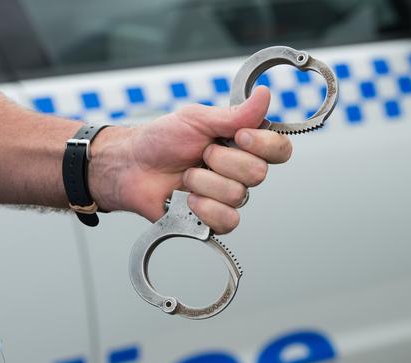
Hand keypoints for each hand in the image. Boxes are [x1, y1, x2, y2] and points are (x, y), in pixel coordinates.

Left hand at [88, 87, 291, 233]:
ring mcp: (229, 196)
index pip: (279, 149)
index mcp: (243, 144)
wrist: (131, 166)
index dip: (263, 144)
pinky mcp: (215, 218)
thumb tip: (264, 95)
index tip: (238, 136)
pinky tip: (188, 199)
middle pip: (258, 173)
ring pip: (238, 195)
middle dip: (222, 161)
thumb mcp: (197, 118)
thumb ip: (235, 114)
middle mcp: (241, 170)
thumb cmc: (161, 140)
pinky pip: (228, 220)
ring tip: (186, 176)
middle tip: (200, 154)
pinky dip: (205, 208)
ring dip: (204, 182)